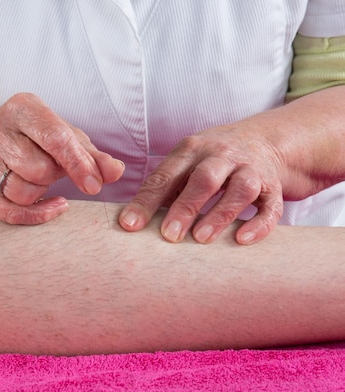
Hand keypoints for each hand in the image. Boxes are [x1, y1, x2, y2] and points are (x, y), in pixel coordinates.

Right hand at [0, 93, 124, 223]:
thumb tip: (115, 172)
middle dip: (54, 176)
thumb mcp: (68, 138)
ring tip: (41, 178)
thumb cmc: (39, 139)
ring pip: (23, 192)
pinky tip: (51, 207)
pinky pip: (9, 212)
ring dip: (41, 193)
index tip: (95, 185)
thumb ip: (94, 156)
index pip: (55, 138)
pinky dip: (34, 216)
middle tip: (53, 168)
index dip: (78, 165)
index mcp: (21, 108)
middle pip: (39, 169)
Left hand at [119, 123, 285, 244]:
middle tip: (168, 235)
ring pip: (240, 189)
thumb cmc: (211, 160)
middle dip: (185, 207)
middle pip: (204, 178)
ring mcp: (251, 170)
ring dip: (220, 214)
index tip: (130, 225)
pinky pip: (270, 205)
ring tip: (201, 238)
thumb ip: (163, 187)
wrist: (265, 140)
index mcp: (192, 150)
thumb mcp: (185, 162)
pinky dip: (259, 223)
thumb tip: (131, 221)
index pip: (166, 175)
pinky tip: (242, 239)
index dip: (147, 201)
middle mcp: (222, 156)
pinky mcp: (273, 187)